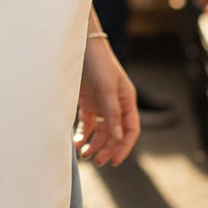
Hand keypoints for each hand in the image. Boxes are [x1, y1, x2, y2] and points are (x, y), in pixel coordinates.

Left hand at [74, 37, 139, 166]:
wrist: (80, 46)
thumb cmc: (99, 63)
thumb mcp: (107, 88)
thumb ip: (113, 113)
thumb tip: (118, 137)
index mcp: (127, 101)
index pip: (131, 130)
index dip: (124, 147)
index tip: (114, 161)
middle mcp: (116, 104)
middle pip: (115, 134)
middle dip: (107, 149)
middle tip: (97, 161)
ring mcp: (101, 104)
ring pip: (100, 131)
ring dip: (94, 144)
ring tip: (84, 155)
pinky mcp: (87, 102)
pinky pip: (87, 124)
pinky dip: (83, 134)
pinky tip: (77, 142)